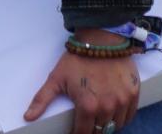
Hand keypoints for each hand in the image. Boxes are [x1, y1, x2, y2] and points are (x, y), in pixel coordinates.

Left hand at [23, 43, 141, 133]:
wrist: (101, 37)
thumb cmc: (77, 58)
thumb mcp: (56, 78)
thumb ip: (42, 99)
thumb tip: (27, 117)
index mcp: (87, 106)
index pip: (83, 133)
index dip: (77, 133)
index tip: (75, 130)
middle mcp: (107, 107)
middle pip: (101, 131)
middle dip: (92, 129)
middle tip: (86, 120)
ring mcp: (123, 101)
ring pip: (116, 126)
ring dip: (107, 124)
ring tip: (99, 116)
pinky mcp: (134, 94)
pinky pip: (130, 116)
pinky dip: (122, 117)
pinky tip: (114, 111)